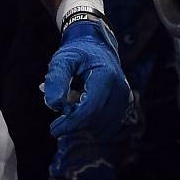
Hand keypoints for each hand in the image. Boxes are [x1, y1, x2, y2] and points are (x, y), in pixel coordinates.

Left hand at [41, 16, 129, 138]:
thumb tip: (55, 105)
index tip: (53, 129)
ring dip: (84, 125)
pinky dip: (92, 126)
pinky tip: (83, 110)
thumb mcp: (62, 61)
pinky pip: (106, 129)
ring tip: (75, 104)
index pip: (89, 111)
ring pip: (102, 130)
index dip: (70, 124)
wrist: (96, 48)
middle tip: (61, 110)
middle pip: (95, 123)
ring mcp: (125, 101)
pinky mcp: (125, 109)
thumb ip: (55, 80)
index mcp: (106, 77)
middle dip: (75, 124)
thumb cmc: (77, 54)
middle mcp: (121, 90)